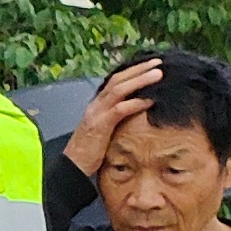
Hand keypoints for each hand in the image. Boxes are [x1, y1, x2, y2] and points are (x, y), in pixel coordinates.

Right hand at [62, 58, 163, 192]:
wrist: (72, 168)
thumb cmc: (89, 153)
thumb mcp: (104, 131)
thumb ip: (116, 119)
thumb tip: (135, 112)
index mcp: (97, 105)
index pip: (115, 81)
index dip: (133, 71)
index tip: (151, 65)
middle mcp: (95, 105)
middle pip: (118, 79)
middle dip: (139, 69)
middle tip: (158, 63)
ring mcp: (96, 114)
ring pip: (119, 90)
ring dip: (140, 80)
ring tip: (158, 75)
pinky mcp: (99, 125)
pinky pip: (119, 110)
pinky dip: (135, 103)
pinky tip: (149, 100)